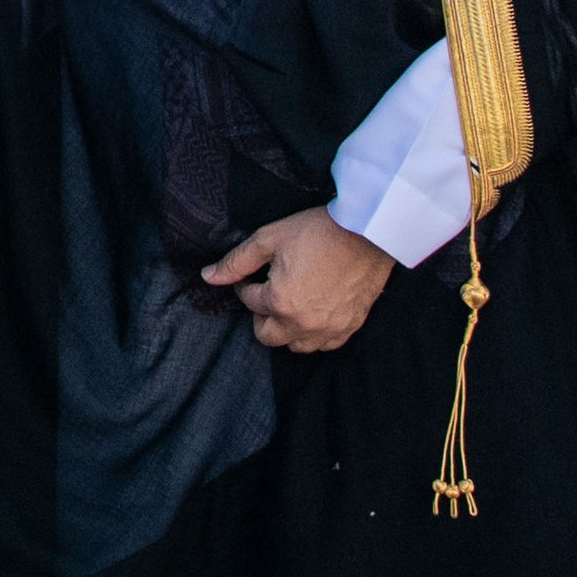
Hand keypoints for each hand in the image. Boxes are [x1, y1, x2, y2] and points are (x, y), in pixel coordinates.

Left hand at [201, 206, 395, 353]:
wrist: (368, 231)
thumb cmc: (318, 230)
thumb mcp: (270, 238)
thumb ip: (237, 261)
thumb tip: (208, 276)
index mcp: (280, 302)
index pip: (250, 302)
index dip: (246, 286)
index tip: (253, 275)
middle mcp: (303, 323)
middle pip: (267, 335)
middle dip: (261, 315)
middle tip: (267, 294)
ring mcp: (329, 329)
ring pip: (296, 346)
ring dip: (287, 330)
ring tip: (290, 305)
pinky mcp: (350, 326)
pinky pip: (325, 345)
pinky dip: (315, 334)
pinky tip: (313, 315)